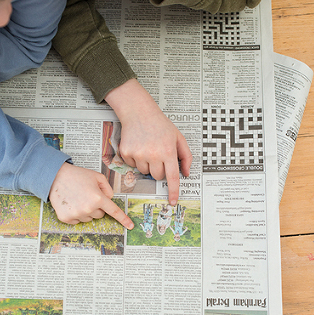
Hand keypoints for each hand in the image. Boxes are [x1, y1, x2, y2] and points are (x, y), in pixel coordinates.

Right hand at [48, 163, 133, 227]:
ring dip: (86, 211)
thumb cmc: (77, 175)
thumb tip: (109, 199)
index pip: (114, 211)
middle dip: (96, 206)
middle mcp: (88, 208)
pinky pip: (77, 221)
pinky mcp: (66, 218)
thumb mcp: (97, 176)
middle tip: (86, 195)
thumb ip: (108, 188)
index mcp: (98, 198)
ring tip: (77, 198)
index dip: (123, 219)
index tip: (130, 226)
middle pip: (100, 214)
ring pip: (88, 218)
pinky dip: (75, 214)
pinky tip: (71, 203)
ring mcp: (76, 214)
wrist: (55, 177)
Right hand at [104, 79, 191, 204]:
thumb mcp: (178, 138)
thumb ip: (186, 156)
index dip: (173, 191)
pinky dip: (136, 159)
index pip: (172, 177)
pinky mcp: (126, 153)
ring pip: (145, 172)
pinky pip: (133, 165)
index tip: (172, 201)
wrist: (139, 113)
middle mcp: (153, 154)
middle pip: (157, 176)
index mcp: (168, 151)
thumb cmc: (159, 125)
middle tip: (158, 155)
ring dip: (147, 164)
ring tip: (148, 148)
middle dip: (159, 170)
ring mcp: (138, 154)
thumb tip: (186, 174)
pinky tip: (138, 147)